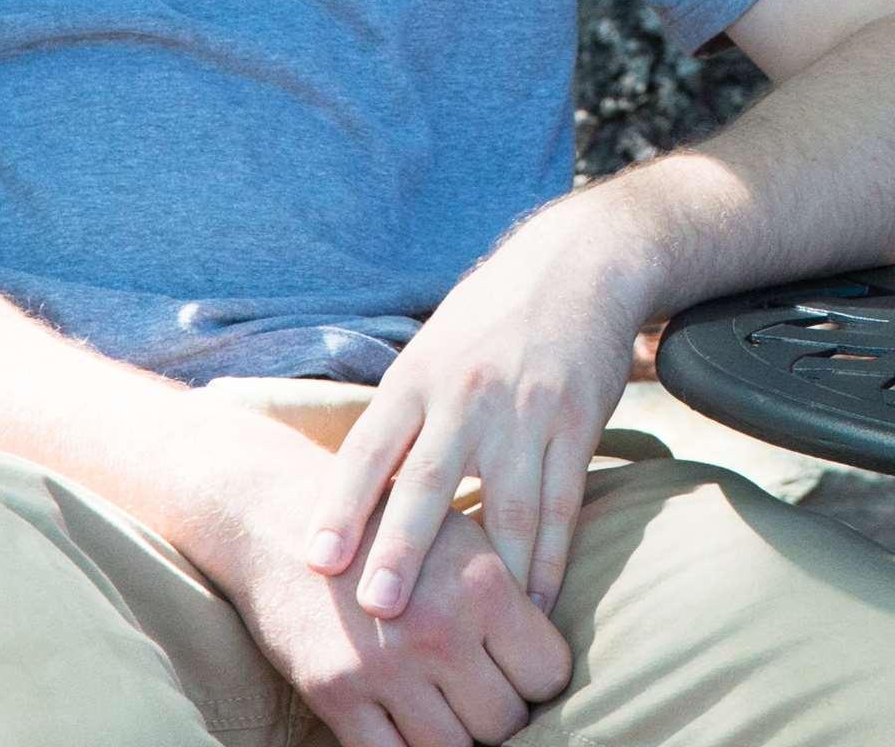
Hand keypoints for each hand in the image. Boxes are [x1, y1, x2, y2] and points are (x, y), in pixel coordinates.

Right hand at [160, 405, 571, 746]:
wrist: (283, 526)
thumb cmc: (389, 530)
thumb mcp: (461, 539)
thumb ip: (509, 596)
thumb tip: (552, 667)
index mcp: (483, 584)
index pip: (549, 672)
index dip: (539, 679)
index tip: (521, 672)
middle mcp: (438, 628)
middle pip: (506, 720)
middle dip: (501, 714)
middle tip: (482, 694)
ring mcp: (384, 668)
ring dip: (458, 737)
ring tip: (450, 710)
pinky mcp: (336, 696)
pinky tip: (409, 725)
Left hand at [310, 212, 647, 621]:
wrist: (577, 264)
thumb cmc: (485, 321)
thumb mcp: (428, 353)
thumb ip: (398, 421)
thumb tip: (348, 501)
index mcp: (417, 377)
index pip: (369, 448)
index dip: (340, 506)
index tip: (317, 562)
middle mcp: (466, 394)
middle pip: (429, 480)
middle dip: (402, 548)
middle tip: (378, 610)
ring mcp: (526, 410)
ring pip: (505, 503)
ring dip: (486, 573)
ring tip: (466, 631)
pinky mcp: (578, 422)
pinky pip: (562, 502)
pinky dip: (550, 558)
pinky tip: (536, 602)